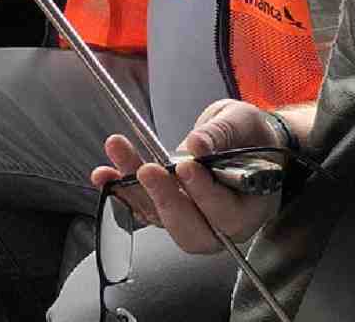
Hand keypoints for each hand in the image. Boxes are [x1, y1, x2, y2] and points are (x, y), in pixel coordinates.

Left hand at [89, 99, 283, 252]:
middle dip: (165, 200)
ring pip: (161, 218)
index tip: (186, 167)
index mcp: (249, 211)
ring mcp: (191, 221)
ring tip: (115, 162)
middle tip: (147, 170)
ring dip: (134, 190)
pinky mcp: (168, 210)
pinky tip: (103, 174)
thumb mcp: (243, 124)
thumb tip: (197, 144)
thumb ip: (223, 135)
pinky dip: (122, 192)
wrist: (243, 141)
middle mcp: (219, 227)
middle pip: (190, 230)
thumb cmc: (251, 136)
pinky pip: (144, 208)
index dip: (204, 193)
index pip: (225, 213)